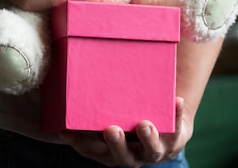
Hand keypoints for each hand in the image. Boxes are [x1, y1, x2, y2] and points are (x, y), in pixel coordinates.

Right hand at [59, 98, 191, 166]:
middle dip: (116, 144)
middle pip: (120, 155)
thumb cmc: (124, 118)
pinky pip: (177, 129)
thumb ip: (88, 110)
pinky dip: (177, 115)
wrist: (162, 127)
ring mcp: (152, 151)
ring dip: (148, 139)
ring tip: (144, 124)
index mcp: (108, 152)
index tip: (66, 131)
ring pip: (151, 149)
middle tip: (111, 130)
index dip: (77, 143)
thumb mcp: (106, 118)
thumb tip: (59, 82)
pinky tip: (176, 100)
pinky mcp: (174, 142)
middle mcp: (129, 155)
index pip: (90, 150)